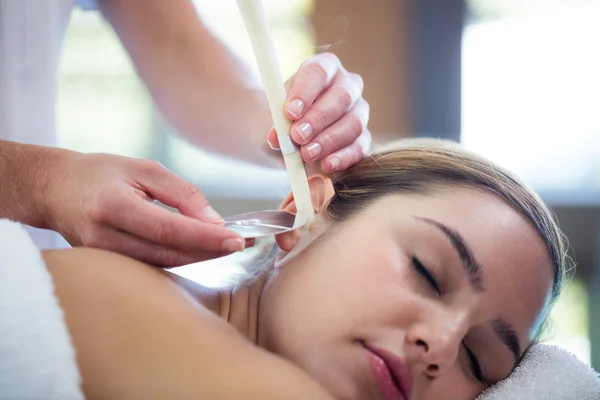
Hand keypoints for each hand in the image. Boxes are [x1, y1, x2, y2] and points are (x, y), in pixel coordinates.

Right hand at [45, 152, 248, 266]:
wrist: (53, 190)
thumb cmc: (100, 173)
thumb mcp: (143, 169)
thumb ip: (181, 194)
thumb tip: (214, 222)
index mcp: (112, 206)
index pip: (167, 228)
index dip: (204, 237)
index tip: (236, 239)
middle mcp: (105, 237)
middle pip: (168, 253)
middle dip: (209, 251)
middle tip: (241, 243)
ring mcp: (104, 257)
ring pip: (163, 265)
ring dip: (199, 258)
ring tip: (227, 245)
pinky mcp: (109, 265)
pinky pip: (152, 266)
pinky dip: (180, 258)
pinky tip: (201, 250)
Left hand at [267, 52, 370, 171]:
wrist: (290, 136)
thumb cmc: (283, 119)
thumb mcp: (273, 117)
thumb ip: (274, 123)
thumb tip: (276, 137)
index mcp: (324, 68)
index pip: (319, 71)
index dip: (305, 91)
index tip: (290, 112)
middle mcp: (347, 85)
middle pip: (341, 97)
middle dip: (318, 119)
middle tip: (297, 136)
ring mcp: (359, 111)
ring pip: (353, 123)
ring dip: (328, 140)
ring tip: (306, 154)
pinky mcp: (363, 137)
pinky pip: (360, 146)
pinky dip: (344, 157)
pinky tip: (327, 165)